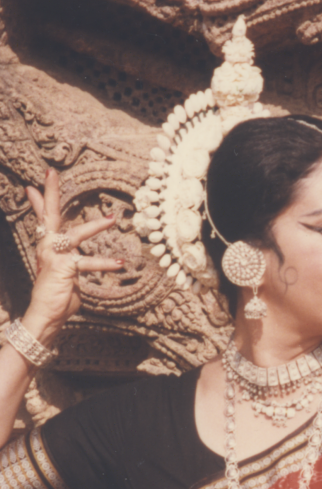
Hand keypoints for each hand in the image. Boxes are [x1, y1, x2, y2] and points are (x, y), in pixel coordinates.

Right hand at [23, 169, 122, 344]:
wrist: (46, 316)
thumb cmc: (58, 297)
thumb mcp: (66, 275)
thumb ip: (74, 264)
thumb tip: (78, 262)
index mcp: (48, 247)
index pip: (43, 219)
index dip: (41, 201)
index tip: (33, 185)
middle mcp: (47, 247)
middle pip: (49, 215)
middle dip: (51, 192)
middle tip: (50, 172)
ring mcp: (54, 256)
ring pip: (75, 234)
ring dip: (95, 226)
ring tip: (113, 219)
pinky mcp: (64, 268)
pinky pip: (87, 263)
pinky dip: (105, 263)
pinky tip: (120, 263)